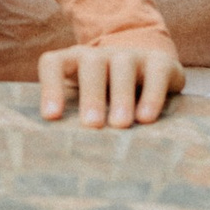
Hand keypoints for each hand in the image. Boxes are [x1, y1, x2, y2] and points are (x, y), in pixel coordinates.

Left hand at [38, 40, 184, 128]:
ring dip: (121, 95)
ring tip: (120, 124)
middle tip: (92, 125)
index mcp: (74, 61)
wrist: (149, 70)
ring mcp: (130, 55)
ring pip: (122, 65)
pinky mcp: (159, 61)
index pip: (53, 63)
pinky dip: (152, 95)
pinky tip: (146, 118)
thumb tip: (62, 155)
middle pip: (91, 64)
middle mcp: (100, 54)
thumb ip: (72, 119)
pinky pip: (156, 72)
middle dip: (91, 94)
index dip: (50, 87)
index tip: (52, 116)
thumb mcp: (87, 103)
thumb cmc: (106, 97)